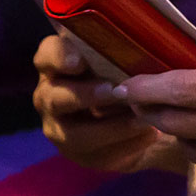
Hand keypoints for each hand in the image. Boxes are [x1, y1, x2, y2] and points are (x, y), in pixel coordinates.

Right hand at [31, 35, 184, 173]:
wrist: (136, 115)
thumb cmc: (125, 74)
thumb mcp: (122, 58)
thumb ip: (120, 50)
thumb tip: (141, 40)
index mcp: (56, 66)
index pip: (47, 55)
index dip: (60, 58)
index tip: (79, 62)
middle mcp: (49, 97)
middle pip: (55, 98)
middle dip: (85, 96)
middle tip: (115, 91)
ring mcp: (60, 129)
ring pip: (75, 134)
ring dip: (112, 127)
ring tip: (143, 120)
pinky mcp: (78, 154)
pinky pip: (97, 154)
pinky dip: (126, 145)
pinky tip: (149, 135)